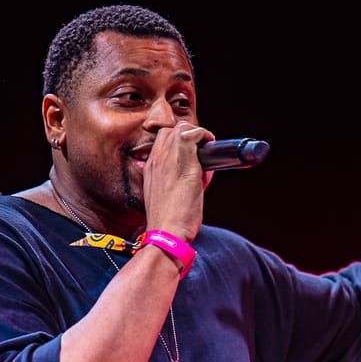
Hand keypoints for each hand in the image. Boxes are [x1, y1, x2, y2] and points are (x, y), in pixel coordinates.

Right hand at [143, 120, 214, 241]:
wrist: (166, 232)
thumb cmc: (169, 222)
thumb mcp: (166, 199)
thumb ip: (176, 183)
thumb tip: (200, 173)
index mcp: (150, 168)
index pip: (162, 142)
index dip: (178, 145)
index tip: (190, 156)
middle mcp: (156, 159)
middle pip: (170, 131)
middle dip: (188, 137)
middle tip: (200, 153)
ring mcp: (168, 158)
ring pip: (182, 129)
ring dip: (197, 137)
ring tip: (205, 152)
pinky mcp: (184, 161)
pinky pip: (194, 134)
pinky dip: (205, 137)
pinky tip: (210, 149)